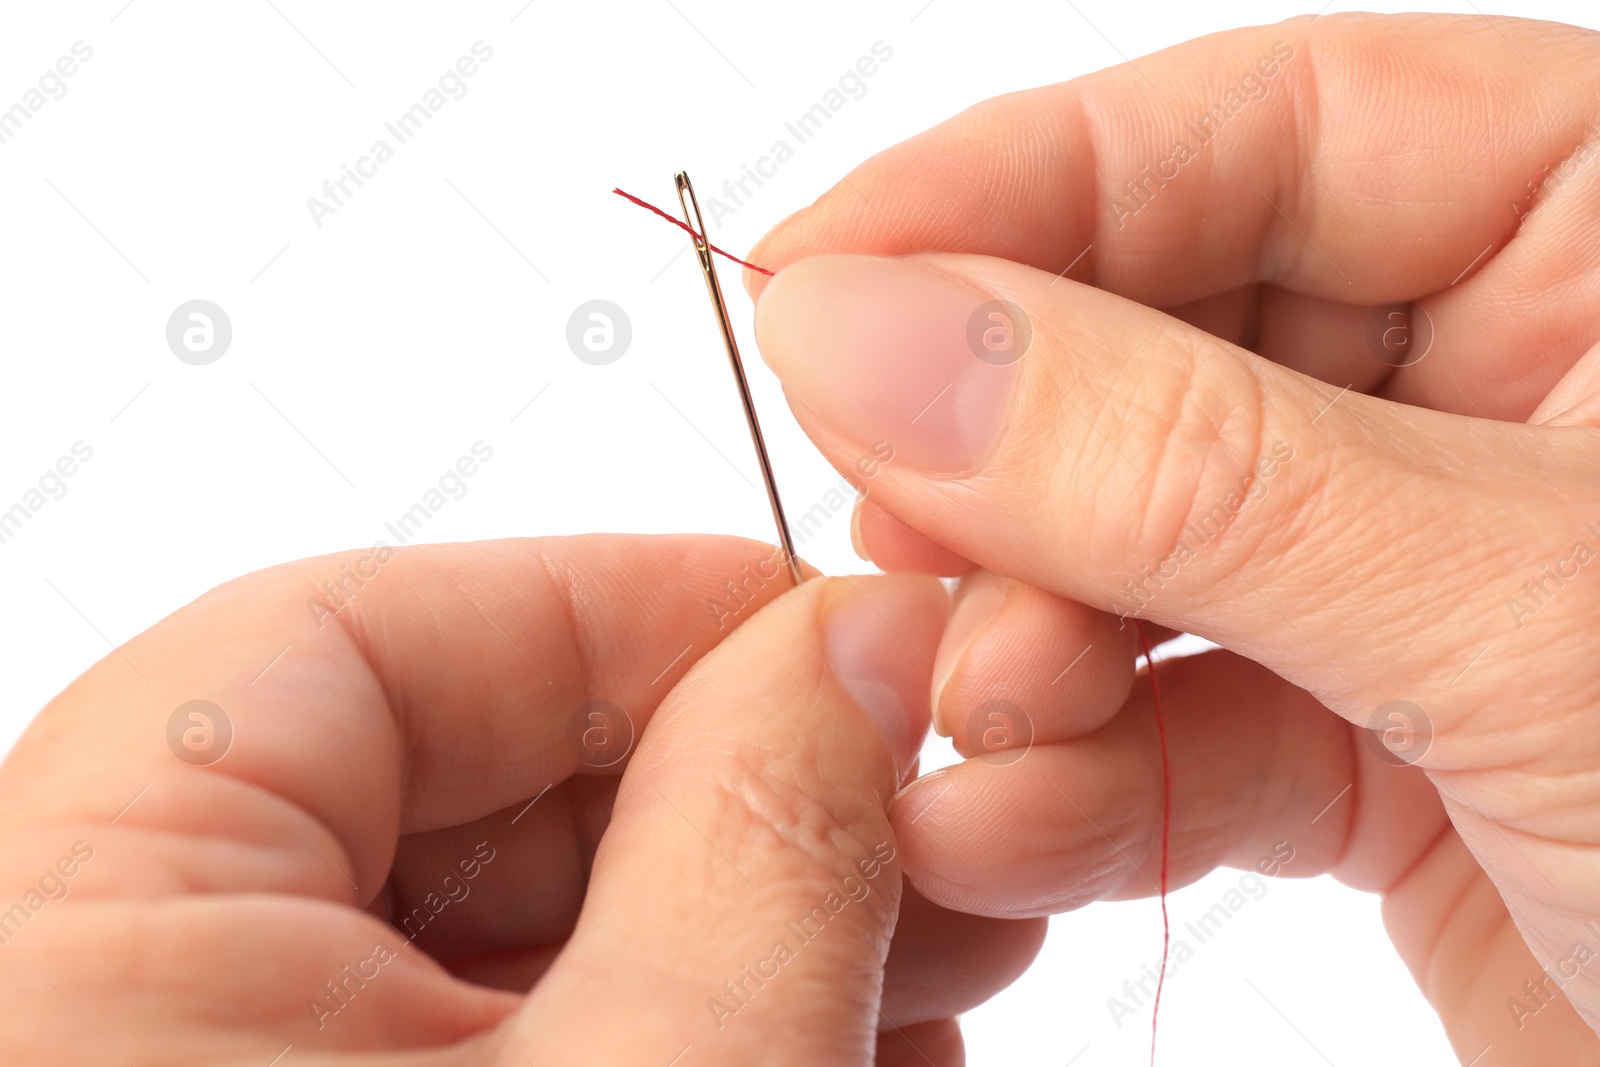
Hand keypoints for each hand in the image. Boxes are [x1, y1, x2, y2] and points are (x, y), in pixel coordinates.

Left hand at [0, 535, 1041, 1064]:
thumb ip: (757, 847)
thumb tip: (864, 643)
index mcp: (70, 929)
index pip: (358, 640)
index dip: (634, 612)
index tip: (838, 637)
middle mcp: (85, 992)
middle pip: (437, 782)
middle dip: (720, 793)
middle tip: (923, 822)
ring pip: (477, 929)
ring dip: (723, 922)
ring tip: (925, 962)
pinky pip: (476, 1040)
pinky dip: (658, 1027)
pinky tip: (838, 1050)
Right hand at [747, 13, 1599, 1063]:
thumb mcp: (1526, 608)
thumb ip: (1176, 465)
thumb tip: (866, 328)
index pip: (1253, 131)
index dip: (1009, 194)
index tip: (818, 283)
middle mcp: (1514, 385)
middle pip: (1160, 347)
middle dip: (1008, 467)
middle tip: (890, 542)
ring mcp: (1429, 577)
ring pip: (1136, 554)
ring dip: (1021, 647)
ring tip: (968, 723)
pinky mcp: (1383, 751)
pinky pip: (1172, 722)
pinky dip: (1071, 782)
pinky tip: (1010, 830)